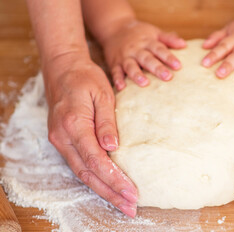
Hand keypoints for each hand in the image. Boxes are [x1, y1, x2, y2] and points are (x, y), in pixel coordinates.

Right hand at [44, 52, 137, 216]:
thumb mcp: (102, 95)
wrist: (62, 68)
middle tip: (130, 207)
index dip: (114, 179)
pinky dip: (94, 179)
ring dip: (103, 190)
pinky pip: (79, 165)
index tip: (131, 192)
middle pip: (88, 174)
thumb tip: (112, 148)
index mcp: (73, 124)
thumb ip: (106, 123)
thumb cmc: (85, 78)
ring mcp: (60, 140)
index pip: (95, 160)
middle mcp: (62, 137)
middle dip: (110, 193)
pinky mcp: (63, 140)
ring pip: (82, 173)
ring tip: (122, 203)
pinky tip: (107, 187)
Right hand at [101, 19, 185, 89]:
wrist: (115, 27)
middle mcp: (136, 49)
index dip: (169, 57)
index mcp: (148, 42)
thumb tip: (184, 45)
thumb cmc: (139, 33)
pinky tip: (121, 88)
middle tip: (167, 77)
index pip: (159, 49)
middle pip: (147, 59)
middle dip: (157, 68)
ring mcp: (125, 57)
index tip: (178, 66)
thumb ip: (169, 39)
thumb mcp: (154, 32)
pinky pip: (115, 71)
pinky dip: (117, 79)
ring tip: (145, 83)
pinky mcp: (114, 63)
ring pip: (131, 66)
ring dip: (137, 75)